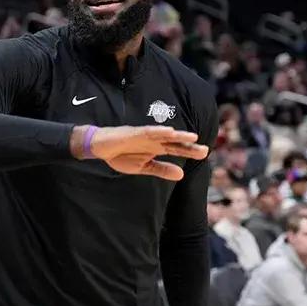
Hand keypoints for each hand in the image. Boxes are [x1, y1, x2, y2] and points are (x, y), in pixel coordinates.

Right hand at [79, 126, 208, 180]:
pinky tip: (168, 132)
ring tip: (192, 137)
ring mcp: (144, 136)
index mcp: (156, 148)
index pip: (176, 149)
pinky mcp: (134, 133)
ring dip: (178, 135)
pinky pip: (147, 131)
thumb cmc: (121, 155)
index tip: (205, 154)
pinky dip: (158, 131)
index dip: (190, 151)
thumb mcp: (143, 167)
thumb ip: (161, 169)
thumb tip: (182, 174)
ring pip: (164, 134)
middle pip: (174, 142)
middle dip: (189, 145)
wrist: (101, 148)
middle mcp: (154, 140)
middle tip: (205, 149)